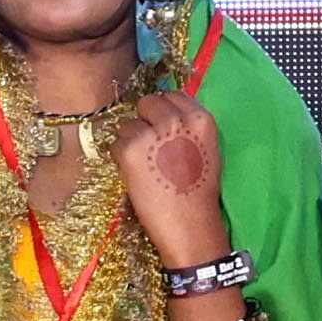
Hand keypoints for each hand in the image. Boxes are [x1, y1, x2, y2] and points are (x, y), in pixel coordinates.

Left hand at [113, 84, 233, 260]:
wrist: (190, 225)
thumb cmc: (199, 193)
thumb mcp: (206, 150)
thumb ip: (187, 127)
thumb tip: (163, 113)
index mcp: (200, 118)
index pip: (172, 95)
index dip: (163, 112)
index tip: (162, 129)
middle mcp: (176, 120)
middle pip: (147, 102)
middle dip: (145, 121)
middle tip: (150, 148)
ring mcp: (151, 133)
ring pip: (128, 124)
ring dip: (131, 142)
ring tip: (147, 167)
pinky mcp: (130, 150)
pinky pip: (115, 144)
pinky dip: (120, 159)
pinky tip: (137, 176)